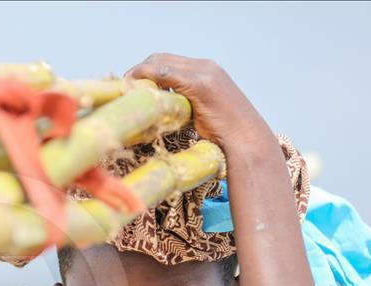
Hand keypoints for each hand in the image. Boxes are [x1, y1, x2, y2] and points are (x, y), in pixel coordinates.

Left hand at [124, 54, 274, 154]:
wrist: (247, 142)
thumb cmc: (224, 136)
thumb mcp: (200, 114)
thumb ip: (183, 104)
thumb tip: (159, 111)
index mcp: (207, 71)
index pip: (167, 61)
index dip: (145, 70)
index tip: (130, 85)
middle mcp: (206, 66)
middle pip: (161, 58)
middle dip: (138, 70)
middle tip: (123, 88)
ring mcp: (205, 73)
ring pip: (160, 63)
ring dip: (139, 74)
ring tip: (126, 91)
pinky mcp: (202, 84)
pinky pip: (166, 74)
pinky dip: (148, 79)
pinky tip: (137, 92)